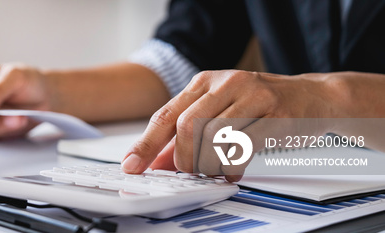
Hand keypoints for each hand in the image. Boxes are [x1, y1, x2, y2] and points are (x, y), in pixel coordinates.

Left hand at [122, 70, 345, 181]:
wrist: (314, 96)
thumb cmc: (261, 105)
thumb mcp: (219, 111)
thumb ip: (187, 135)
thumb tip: (156, 162)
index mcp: (205, 81)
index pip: (165, 115)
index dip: (146, 143)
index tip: (132, 165)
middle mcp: (227, 84)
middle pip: (186, 127)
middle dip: (181, 158)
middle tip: (187, 171)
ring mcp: (253, 97)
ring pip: (213, 138)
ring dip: (207, 164)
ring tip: (213, 170)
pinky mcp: (277, 115)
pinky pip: (244, 147)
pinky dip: (231, 165)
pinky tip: (232, 170)